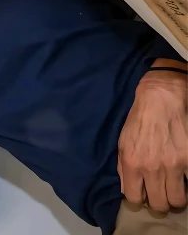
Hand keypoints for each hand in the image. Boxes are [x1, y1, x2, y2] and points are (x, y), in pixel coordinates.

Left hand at [118, 68, 187, 211]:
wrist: (160, 99)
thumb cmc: (138, 120)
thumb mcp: (122, 142)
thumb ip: (123, 167)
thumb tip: (126, 188)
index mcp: (132, 164)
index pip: (134, 198)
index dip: (139, 199)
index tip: (143, 194)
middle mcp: (152, 168)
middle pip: (159, 205)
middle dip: (159, 202)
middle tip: (161, 193)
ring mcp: (174, 166)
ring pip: (178, 200)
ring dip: (175, 196)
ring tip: (174, 187)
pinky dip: (187, 183)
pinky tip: (183, 176)